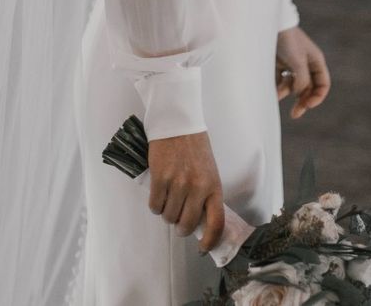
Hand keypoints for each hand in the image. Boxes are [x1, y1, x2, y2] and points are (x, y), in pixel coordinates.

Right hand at [147, 131, 224, 251]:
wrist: (177, 123)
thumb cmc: (194, 146)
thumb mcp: (209, 170)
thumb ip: (206, 192)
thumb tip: (198, 218)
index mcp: (214, 185)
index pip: (216, 222)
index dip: (210, 240)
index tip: (203, 247)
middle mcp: (197, 187)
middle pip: (187, 223)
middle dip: (181, 227)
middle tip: (178, 223)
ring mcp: (178, 183)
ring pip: (169, 216)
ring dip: (167, 213)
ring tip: (168, 201)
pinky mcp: (159, 178)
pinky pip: (155, 206)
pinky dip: (155, 205)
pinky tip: (158, 195)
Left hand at [275, 26, 330, 118]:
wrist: (265, 25)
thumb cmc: (285, 40)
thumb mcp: (297, 61)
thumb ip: (302, 80)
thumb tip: (300, 95)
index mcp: (315, 61)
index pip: (322, 84)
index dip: (317, 96)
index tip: (308, 105)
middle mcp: (305, 64)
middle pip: (308, 88)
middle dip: (302, 101)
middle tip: (295, 114)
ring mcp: (291, 64)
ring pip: (291, 86)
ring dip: (285, 93)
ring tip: (276, 94)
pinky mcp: (277, 64)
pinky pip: (278, 81)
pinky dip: (275, 87)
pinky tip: (270, 90)